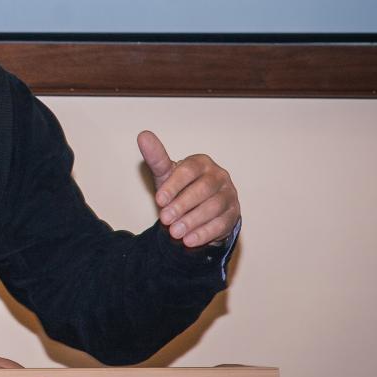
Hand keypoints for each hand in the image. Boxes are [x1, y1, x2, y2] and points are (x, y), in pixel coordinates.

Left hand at [137, 130, 239, 247]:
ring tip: (175, 233)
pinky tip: (189, 241)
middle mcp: (219, 176)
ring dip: (193, 221)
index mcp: (201, 163)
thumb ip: (156, 158)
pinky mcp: (233, 214)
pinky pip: (222, 223)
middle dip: (182, 205)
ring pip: (214, 207)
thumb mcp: (166, 175)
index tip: (159, 200)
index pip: (189, 170)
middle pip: (204, 189)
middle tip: (165, 220)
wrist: (196, 209)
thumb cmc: (179, 188)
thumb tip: (143, 135)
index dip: (174, 185)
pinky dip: (204, 233)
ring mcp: (229, 195)